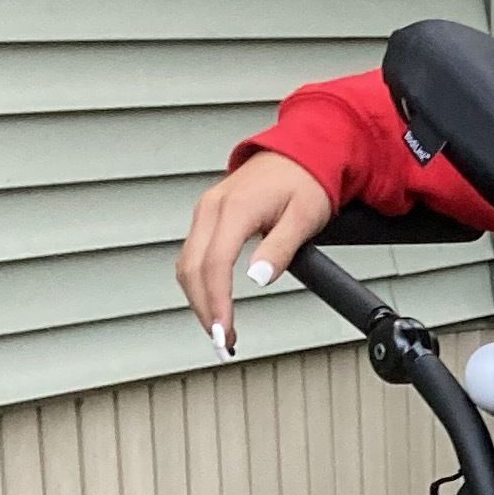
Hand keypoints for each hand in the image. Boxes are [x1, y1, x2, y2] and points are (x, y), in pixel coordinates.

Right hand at [176, 152, 333, 353]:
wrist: (301, 151)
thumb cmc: (307, 181)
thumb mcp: (304, 217)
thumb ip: (280, 249)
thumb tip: (257, 278)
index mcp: (234, 208)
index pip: (215, 264)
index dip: (217, 303)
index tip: (224, 332)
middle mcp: (211, 208)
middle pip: (192, 269)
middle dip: (204, 310)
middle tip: (223, 342)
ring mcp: (206, 211)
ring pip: (187, 264)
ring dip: (198, 300)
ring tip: (220, 329)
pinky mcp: (208, 216)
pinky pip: (193, 254)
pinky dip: (199, 283)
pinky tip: (213, 303)